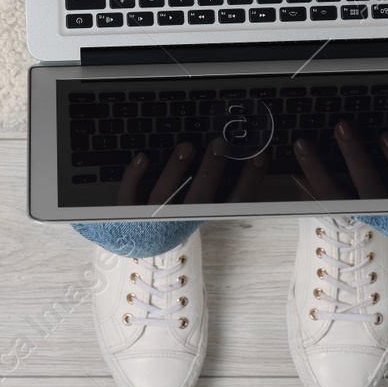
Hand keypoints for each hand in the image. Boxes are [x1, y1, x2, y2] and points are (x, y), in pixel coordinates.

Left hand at [118, 138, 267, 206]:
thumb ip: (211, 184)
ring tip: (187, 146)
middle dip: (210, 172)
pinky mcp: (127, 212)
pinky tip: (143, 157)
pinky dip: (134, 177)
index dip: (249, 181)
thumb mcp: (196, 205)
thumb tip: (235, 149)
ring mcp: (151, 218)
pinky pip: (129, 197)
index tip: (260, 156)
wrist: (136, 241)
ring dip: (175, 171)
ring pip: (163, 198)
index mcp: (201, 217)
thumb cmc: (172, 217)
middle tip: (220, 145)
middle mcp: (179, 220)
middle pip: (199, 200)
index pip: (233, 203)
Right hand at [292, 120, 387, 200]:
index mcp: (361, 209)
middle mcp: (386, 208)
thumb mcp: (353, 203)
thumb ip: (326, 192)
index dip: (314, 169)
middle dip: (354, 154)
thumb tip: (295, 176)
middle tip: (342, 125)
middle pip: (368, 186)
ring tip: (385, 135)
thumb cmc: (382, 208)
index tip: (302, 143)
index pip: (331, 194)